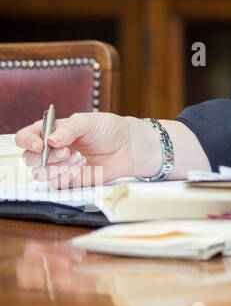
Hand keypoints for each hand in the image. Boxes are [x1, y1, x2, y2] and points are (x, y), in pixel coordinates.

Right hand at [13, 112, 154, 187]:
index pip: (26, 137)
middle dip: (46, 157)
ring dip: (59, 167)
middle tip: (67, 152)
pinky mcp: (69, 180)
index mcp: (51, 132)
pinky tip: (83, 167)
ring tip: (80, 158)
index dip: (27, 141)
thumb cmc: (109, 130)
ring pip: (40, 173)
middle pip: (29, 158)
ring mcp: (59, 166)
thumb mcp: (89, 122)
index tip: (40, 145)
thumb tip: (50, 139)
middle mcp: (51, 150)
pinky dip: (68, 176)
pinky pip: (57, 184)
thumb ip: (69, 129)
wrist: (129, 147)